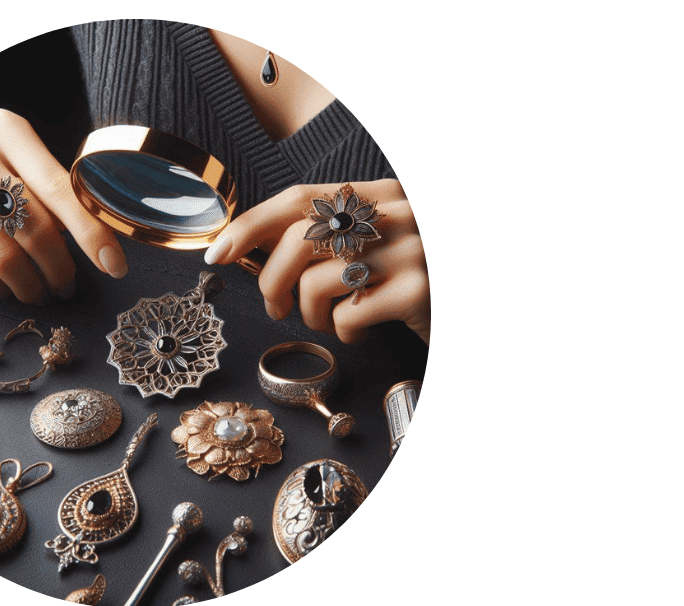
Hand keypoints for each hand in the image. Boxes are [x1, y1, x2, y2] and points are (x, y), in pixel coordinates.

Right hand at [0, 109, 128, 302]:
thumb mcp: (24, 166)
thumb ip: (58, 196)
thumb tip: (106, 252)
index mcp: (7, 129)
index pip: (59, 187)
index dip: (91, 232)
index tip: (114, 266)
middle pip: (32, 226)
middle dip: (59, 267)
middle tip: (66, 285)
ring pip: (2, 255)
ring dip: (31, 285)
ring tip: (40, 292)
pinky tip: (6, 288)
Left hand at [204, 179, 428, 343]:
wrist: (464, 308)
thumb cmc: (413, 278)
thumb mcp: (376, 242)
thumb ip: (327, 234)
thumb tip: (251, 244)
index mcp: (382, 193)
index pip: (300, 198)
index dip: (252, 224)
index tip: (218, 252)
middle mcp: (398, 213)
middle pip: (299, 239)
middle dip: (272, 280)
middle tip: (276, 306)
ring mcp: (411, 249)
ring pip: (316, 282)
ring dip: (310, 314)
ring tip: (331, 320)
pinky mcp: (418, 290)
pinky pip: (347, 315)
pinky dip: (342, 333)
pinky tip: (361, 332)